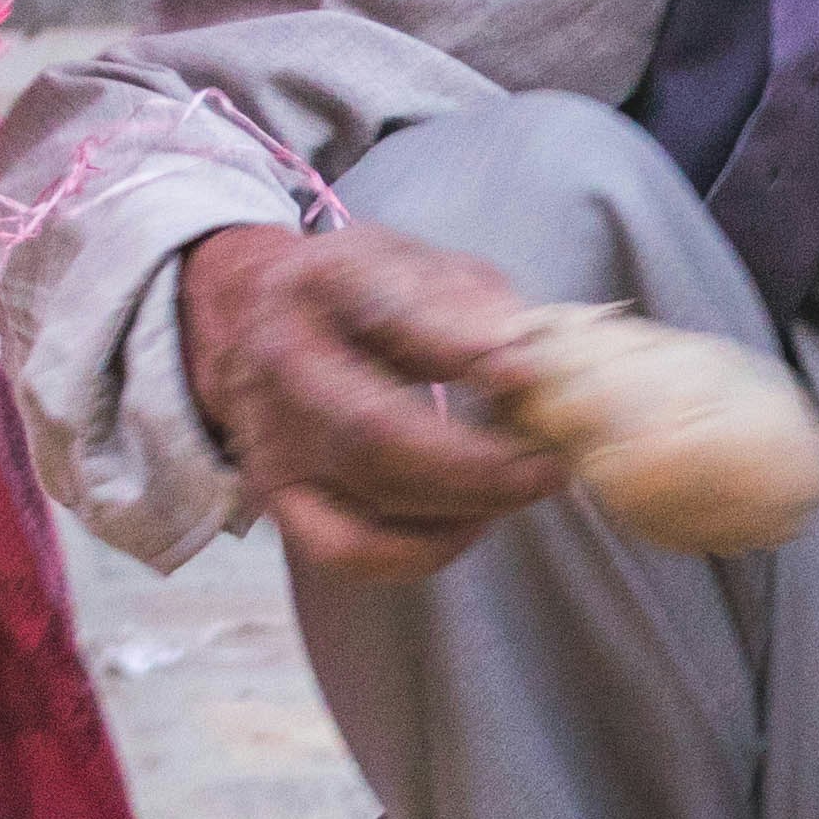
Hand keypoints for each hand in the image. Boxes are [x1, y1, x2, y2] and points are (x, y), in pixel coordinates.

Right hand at [176, 222, 567, 583]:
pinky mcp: (279, 493)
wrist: (281, 321)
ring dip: (463, 502)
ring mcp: (272, 433)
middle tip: (547, 467)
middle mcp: (280, 357)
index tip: (523, 374)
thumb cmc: (375, 294)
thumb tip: (521, 362)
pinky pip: (342, 549)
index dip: (456, 344)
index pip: (387, 307)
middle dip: (476, 461)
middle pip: (373, 428)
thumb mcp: (427, 266)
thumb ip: (472, 305)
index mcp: (323, 278)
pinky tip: (467, 524)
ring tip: (522, 487)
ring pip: (367, 491)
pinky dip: (416, 552)